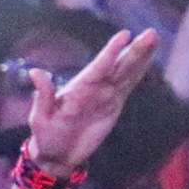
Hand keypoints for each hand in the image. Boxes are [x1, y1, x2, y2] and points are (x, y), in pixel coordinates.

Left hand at [24, 28, 161, 172]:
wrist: (57, 154)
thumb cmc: (46, 135)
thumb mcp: (41, 118)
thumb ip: (44, 96)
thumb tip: (35, 72)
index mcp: (78, 88)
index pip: (98, 68)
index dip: (111, 53)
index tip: (124, 36)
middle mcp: (93, 87)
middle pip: (118, 66)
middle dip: (134, 51)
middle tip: (151, 34)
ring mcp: (105, 94)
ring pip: (126, 72)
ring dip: (141, 56)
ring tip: (153, 38)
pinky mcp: (113, 104)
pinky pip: (128, 85)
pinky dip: (138, 73)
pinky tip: (148, 60)